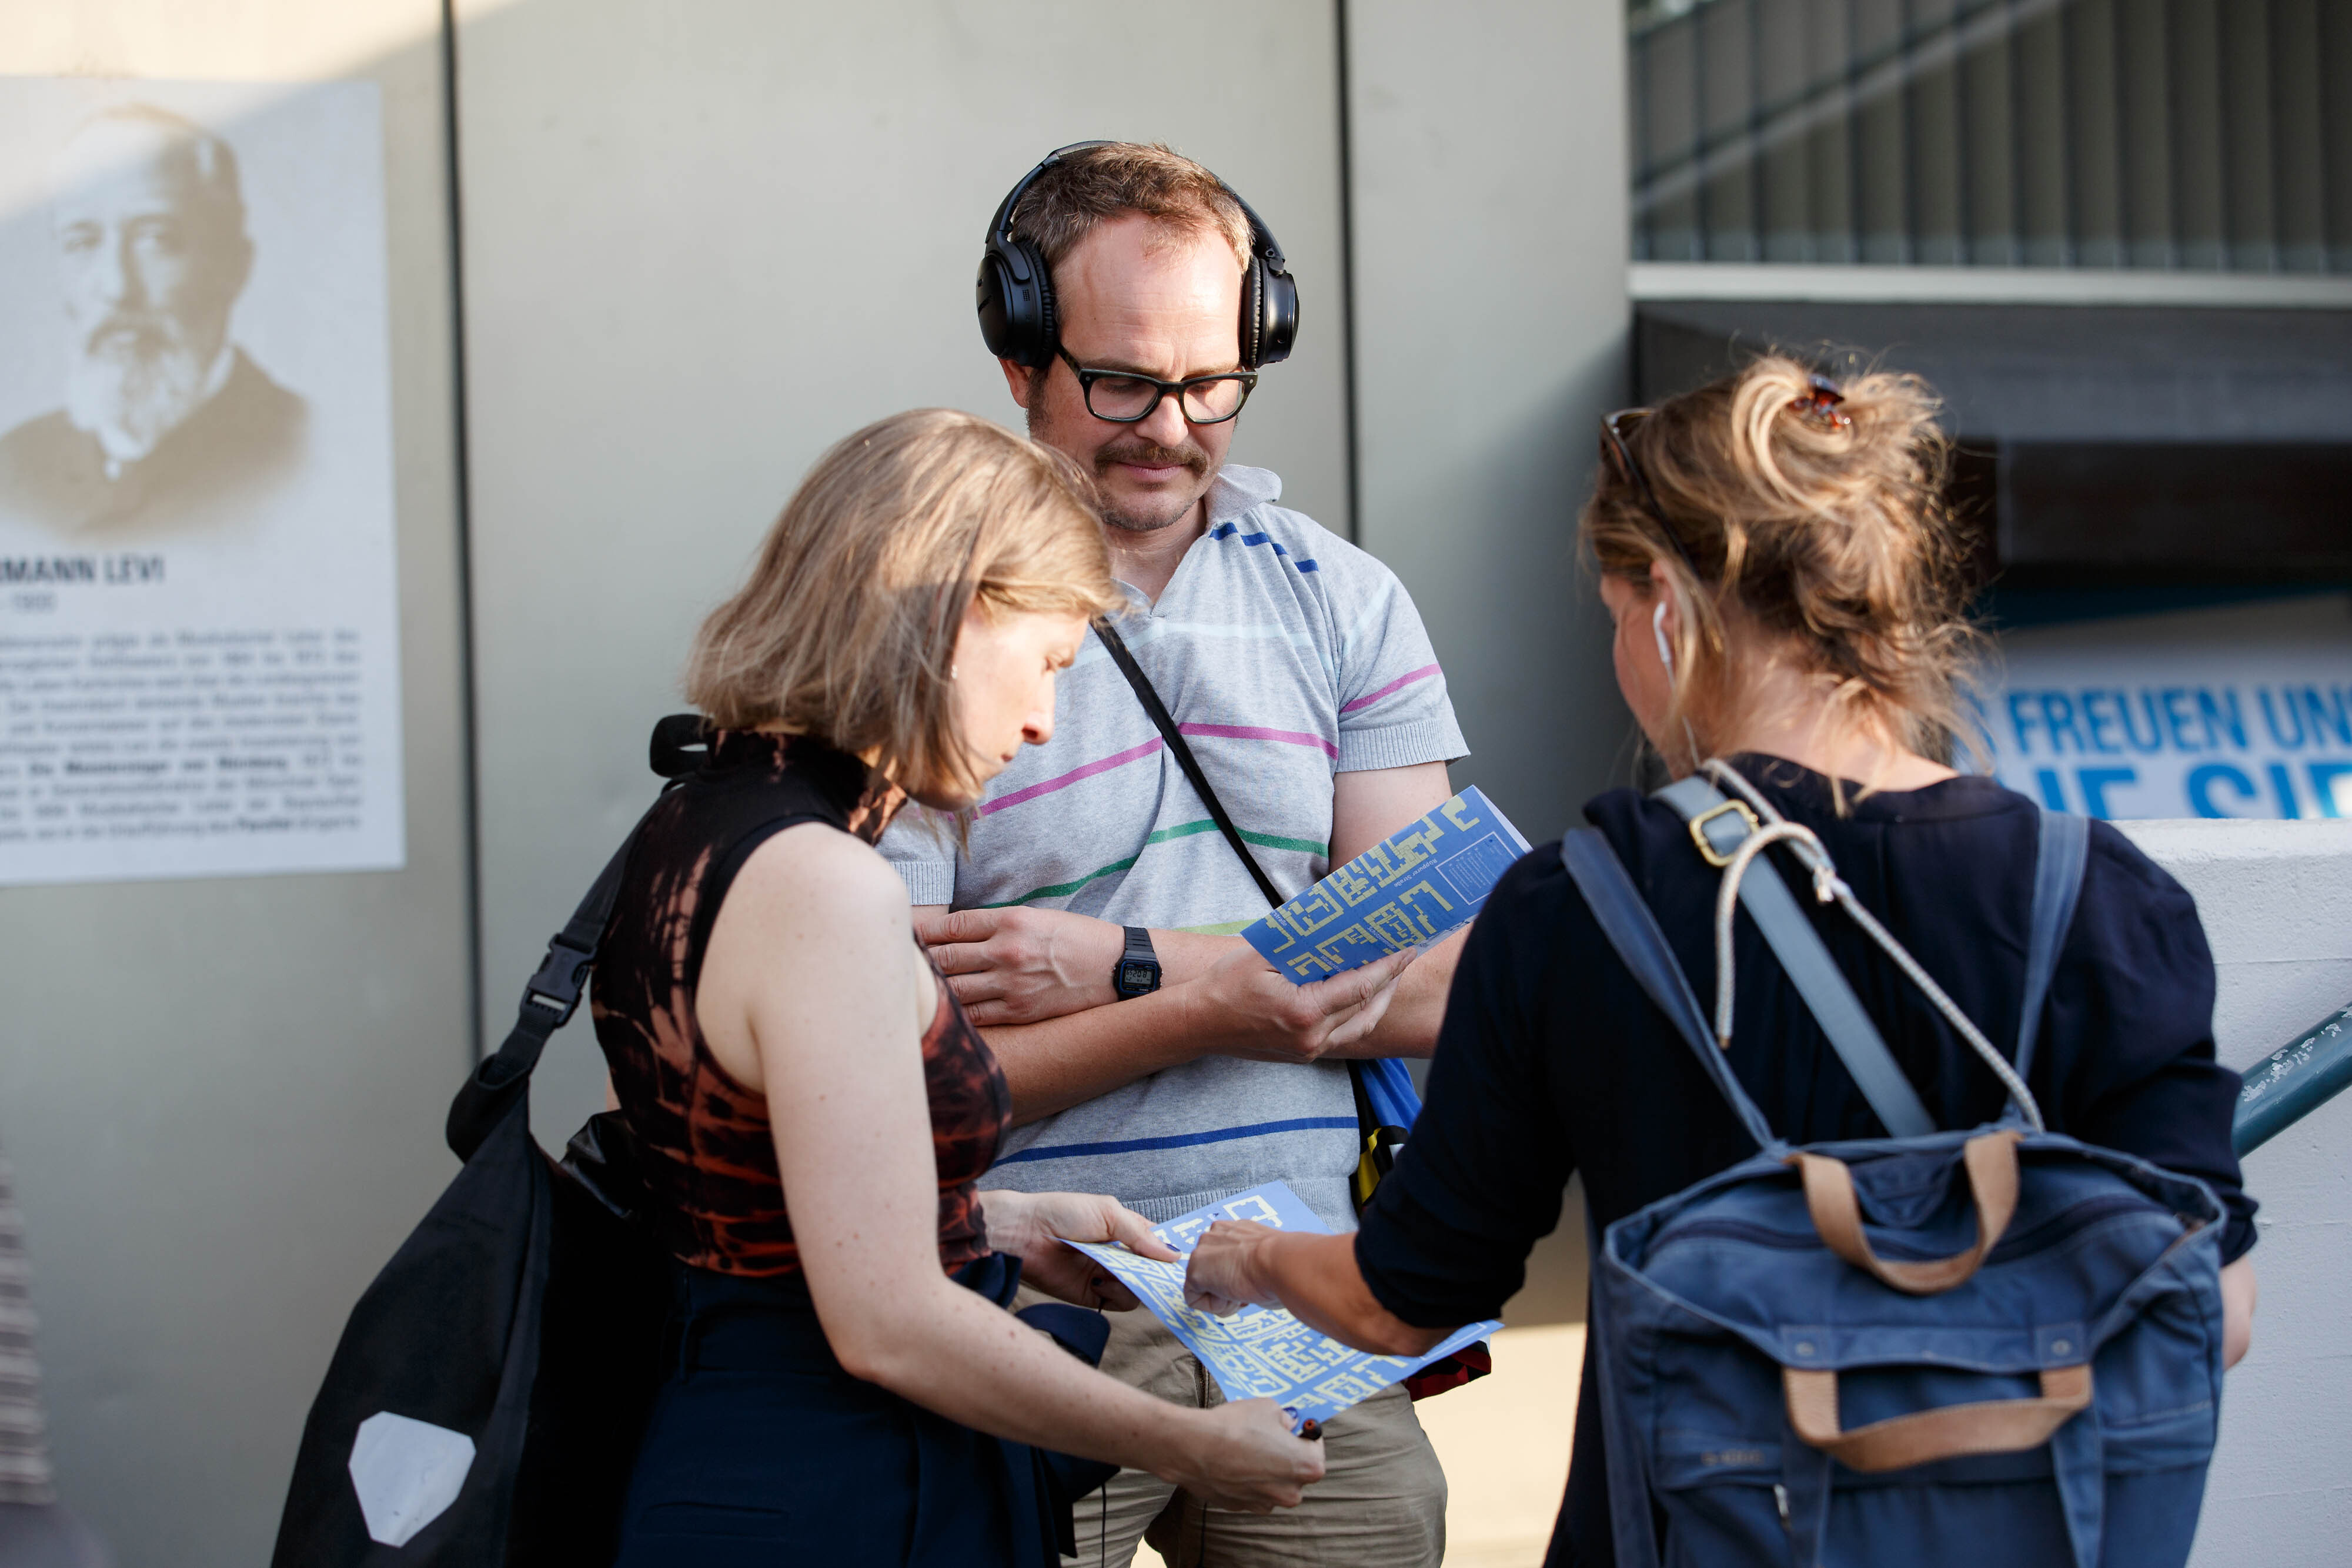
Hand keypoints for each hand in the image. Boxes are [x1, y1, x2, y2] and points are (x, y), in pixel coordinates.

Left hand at [917, 906, 1125, 1024]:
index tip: (904, 935)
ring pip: (953, 988)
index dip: (921, 932)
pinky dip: (953, 1013)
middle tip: (896, 962)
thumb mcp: (1037, 917)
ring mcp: (1011, 984)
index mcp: (1010, 920)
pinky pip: (974, 1015)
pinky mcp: (1019, 1011)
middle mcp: (1007, 951)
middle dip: (917, 961)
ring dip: (930, 990)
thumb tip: (954, 934)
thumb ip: (996, 925)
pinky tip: (939, 1011)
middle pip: (943, 957)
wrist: (1116, 968)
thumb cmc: (1077, 938)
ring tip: (910, 990)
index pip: (950, 926)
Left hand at [979, 1190, 1177, 1310]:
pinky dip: (1117, 1295)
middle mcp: (1118, 1254)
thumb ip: (1141, 1235)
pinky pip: (1119, 1302)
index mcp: (1124, 1229)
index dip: (1169, 1251)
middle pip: (1151, 1269)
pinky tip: (1100, 1281)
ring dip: (1134, 1282)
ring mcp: (1107, 1275)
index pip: (1157, 1243)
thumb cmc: (1063, 1213)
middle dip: (1156, 1272)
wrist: (1024, 1234)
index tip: (1181, 1260)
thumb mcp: (1108, 1212)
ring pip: (1138, 1288)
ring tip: (1117, 1271)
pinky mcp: (1093, 1295)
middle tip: (1161, 1274)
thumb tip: (1173, 1255)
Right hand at [1160, 1399, 1326, 1512]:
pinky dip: (1246, 1478)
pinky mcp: (1241, 1507)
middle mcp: (1290, 1492)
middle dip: (1286, 1454)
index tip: (1294, 1426)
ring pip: (1273, 1483)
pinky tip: (1231, 1460)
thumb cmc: (1236, 1425)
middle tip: (1268, 1435)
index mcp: (1306, 1467)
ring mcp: (1265, 1503)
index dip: (1305, 1434)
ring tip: (1246, 1447)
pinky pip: (1251, 1491)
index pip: (1316, 1448)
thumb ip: (1285, 1418)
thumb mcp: (1268, 1407)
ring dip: (1266, 1468)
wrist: (1195, 1448)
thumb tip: (1287, 1424)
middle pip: (1296, 1471)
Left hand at [1183, 1220, 1283, 1316]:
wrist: (1282, 1262)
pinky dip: (1214, 1306)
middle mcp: (1214, 1234)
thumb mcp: (1267, 1257)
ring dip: (1222, 1297)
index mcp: (1234, 1229)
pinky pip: (1194, 1300)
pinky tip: (1233, 1296)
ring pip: (1202, 1286)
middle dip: (1227, 1286)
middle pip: (1211, 1271)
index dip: (1239, 1276)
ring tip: (1243, 1291)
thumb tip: (1253, 1277)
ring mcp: (1201, 1251)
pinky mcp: (1194, 1272)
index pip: (1224, 1258)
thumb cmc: (1285, 1264)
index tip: (1254, 1279)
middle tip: (1249, 1287)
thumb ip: (1252, 1261)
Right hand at [1187, 944, 1418, 1064]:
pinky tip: (1364, 993)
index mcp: (1303, 1012)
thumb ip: (1302, 943)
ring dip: (1381, 999)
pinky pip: (1344, 1034)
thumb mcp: (1262, 954)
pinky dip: (1360, 1013)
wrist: (1198, 1024)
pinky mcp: (1304, 1054)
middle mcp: (1311, 1037)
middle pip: (1368, 1008)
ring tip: (1392, 973)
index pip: (1361, 987)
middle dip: (1391, 979)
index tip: (1406, 948)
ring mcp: (1309, 1050)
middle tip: (1406, 954)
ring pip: (1361, 1026)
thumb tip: (1338, 925)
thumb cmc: (1225, 985)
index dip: (1388, 966)